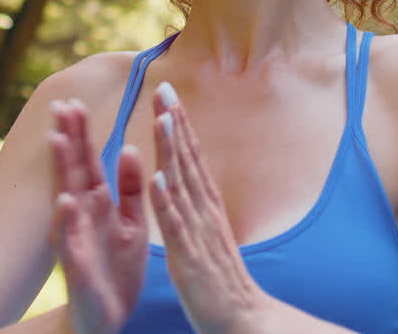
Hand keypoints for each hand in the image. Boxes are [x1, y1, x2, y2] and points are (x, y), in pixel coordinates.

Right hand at [48, 99, 149, 333]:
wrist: (109, 315)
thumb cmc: (118, 266)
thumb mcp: (131, 221)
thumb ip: (129, 187)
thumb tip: (129, 147)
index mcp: (99, 204)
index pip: (87, 161)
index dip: (81, 132)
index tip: (74, 100)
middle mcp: (83, 216)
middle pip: (74, 170)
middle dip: (68, 138)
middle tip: (59, 104)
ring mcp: (77, 238)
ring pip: (67, 198)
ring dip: (62, 170)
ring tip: (57, 140)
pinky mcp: (78, 265)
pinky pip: (72, 241)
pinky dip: (67, 221)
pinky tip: (65, 200)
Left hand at [149, 83, 269, 333]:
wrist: (241, 319)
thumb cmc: (220, 279)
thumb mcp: (208, 232)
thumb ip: (198, 204)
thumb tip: (186, 178)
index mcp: (205, 205)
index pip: (190, 156)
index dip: (178, 123)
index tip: (166, 92)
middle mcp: (204, 211)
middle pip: (187, 159)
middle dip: (174, 122)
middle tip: (162, 87)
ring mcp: (197, 232)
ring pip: (181, 183)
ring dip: (171, 150)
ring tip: (161, 118)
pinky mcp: (189, 257)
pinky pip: (175, 226)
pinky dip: (166, 201)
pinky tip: (156, 178)